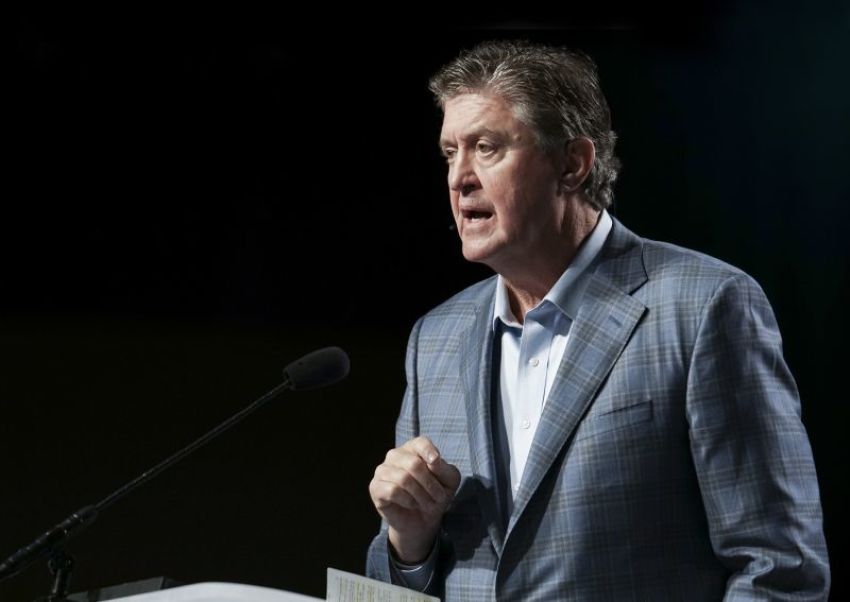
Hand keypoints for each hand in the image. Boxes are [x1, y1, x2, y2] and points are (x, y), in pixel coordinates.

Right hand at [369, 436, 460, 563]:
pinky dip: (408, 501)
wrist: (422, 521)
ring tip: (428, 504)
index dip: (429, 452)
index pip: (420, 443)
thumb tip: (433, 461)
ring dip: (421, 495)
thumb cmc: (435, 495)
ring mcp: (382, 470)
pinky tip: (412, 504)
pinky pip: (393, 491)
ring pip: (404, 479)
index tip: (436, 462)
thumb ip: (444, 469)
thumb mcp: (449, 481)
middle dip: (430, 484)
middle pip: (414, 464)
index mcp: (413, 448)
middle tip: (439, 498)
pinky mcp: (375, 487)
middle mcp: (395, 455)